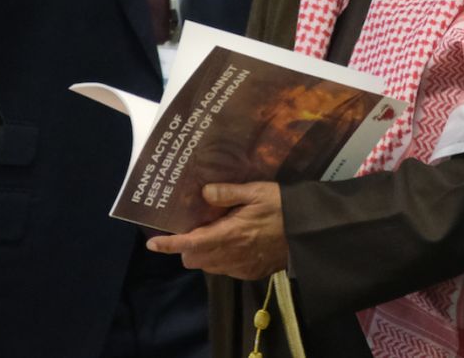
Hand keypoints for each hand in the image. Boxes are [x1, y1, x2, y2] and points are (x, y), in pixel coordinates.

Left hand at [146, 182, 288, 279]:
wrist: (310, 234)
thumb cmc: (284, 207)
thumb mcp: (257, 191)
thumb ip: (228, 193)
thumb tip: (204, 193)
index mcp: (229, 235)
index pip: (190, 244)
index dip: (169, 245)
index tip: (152, 244)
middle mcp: (231, 256)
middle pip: (195, 259)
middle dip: (187, 248)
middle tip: (194, 228)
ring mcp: (242, 268)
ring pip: (209, 267)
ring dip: (204, 254)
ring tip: (214, 234)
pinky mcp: (252, 273)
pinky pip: (226, 270)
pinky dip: (221, 259)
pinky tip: (234, 243)